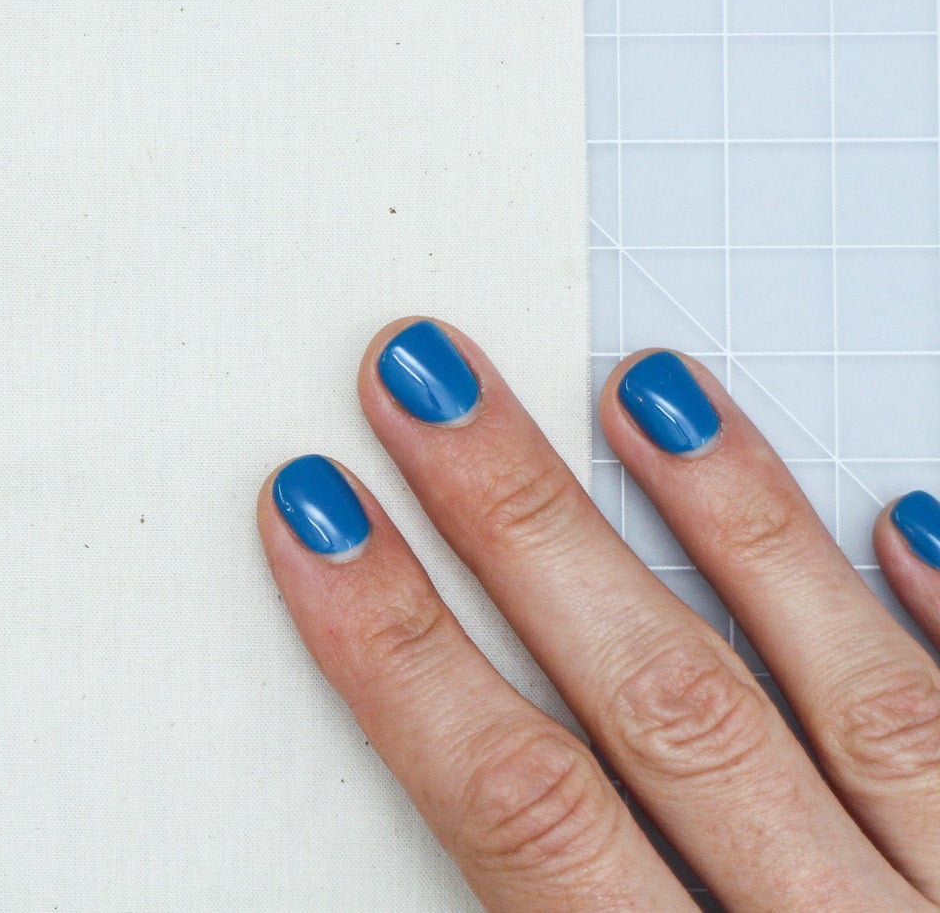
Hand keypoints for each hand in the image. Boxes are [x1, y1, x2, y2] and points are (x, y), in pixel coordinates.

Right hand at [259, 317, 939, 910]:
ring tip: (648, 390)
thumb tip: (441, 814)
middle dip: (525, 531)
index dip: (405, 660)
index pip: (521, 807)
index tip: (323, 532)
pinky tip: (905, 520)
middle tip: (428, 391)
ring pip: (853, 695)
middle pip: (662, 708)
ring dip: (738, 527)